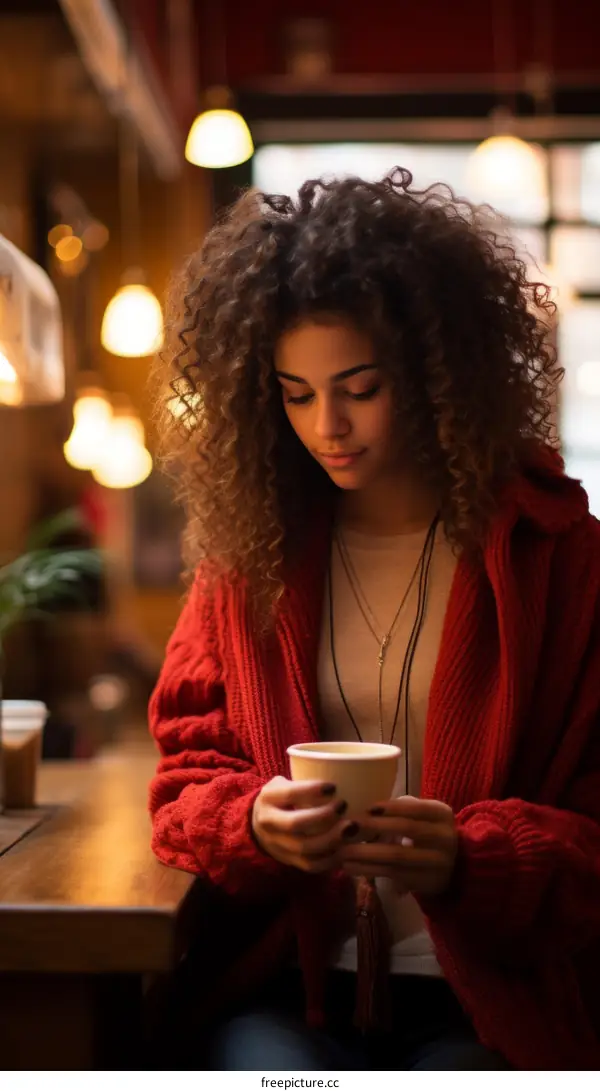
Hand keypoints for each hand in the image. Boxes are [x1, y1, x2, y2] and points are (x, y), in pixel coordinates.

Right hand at [252, 776, 355, 873]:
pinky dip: (332, 859)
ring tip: (352, 827)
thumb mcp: (285, 783)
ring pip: (305, 848)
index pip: (289, 793)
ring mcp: (278, 845)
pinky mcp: (289, 861)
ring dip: (332, 839)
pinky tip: (346, 847)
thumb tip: (345, 774)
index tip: (333, 785)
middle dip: (323, 816)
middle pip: (296, 824)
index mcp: (268, 798)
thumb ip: (304, 781)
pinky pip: (312, 865)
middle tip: (344, 805)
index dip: (311, 790)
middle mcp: (269, 823)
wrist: (258, 826)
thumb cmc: (282, 799)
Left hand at [338, 796, 458, 895]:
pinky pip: (392, 874)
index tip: (368, 808)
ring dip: (366, 853)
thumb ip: (402, 809)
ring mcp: (437, 862)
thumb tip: (366, 810)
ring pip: (397, 856)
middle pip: (407, 829)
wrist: (453, 867)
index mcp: (442, 815)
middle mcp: (445, 838)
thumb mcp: (423, 816)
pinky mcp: (424, 882)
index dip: (392, 807)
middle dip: (375, 827)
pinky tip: (349, 866)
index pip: (417, 808)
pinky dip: (368, 869)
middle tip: (348, 827)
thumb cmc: (427, 832)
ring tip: (342, 851)